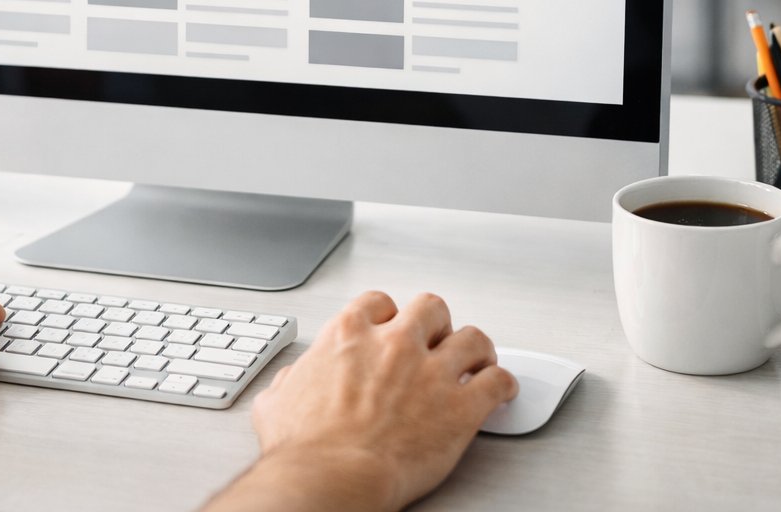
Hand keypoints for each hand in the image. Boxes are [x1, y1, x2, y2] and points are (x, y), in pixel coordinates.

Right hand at [206, 291, 516, 511]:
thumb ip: (291, 382)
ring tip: (478, 362)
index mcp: (349, 335)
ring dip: (477, 350)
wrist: (332, 478)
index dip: (390, 316)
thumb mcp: (276, 402)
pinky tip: (501, 392)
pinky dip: (503, 384)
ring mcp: (431, 372)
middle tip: (438, 341)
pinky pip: (498, 382)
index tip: (393, 328)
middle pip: (431, 308)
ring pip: (473, 338)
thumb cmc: (305, 449)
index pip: (380, 303)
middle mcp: (395, 344)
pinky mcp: (461, 407)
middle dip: (437, 324)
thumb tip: (291, 382)